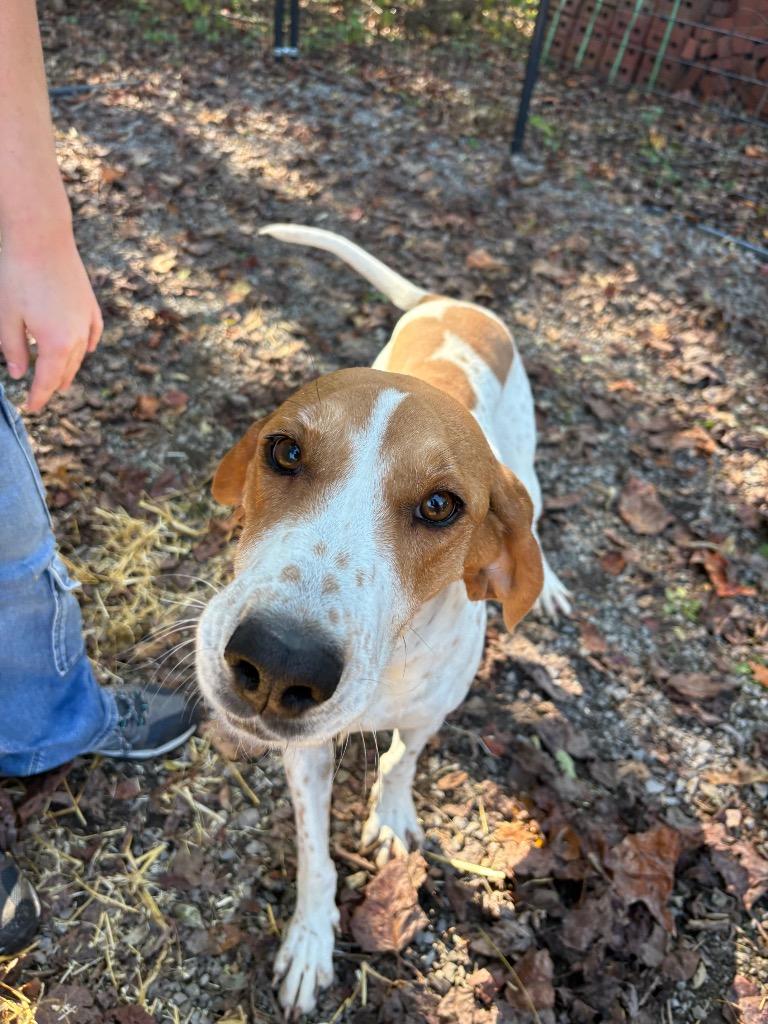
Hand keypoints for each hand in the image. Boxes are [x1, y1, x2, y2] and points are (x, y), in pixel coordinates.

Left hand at [0, 229, 102, 411]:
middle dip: (52, 386)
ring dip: (68, 369)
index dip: (38, 397)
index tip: (31, 408)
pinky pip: (91, 334)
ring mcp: (86, 320)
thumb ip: (12, 350)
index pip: (47, 381)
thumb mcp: (6, 316)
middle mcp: (77, 337)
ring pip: (79, 355)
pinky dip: (86, 346)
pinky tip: (85, 351)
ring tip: (59, 379)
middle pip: (66, 372)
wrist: (40, 236)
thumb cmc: (17, 275)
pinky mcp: (89, 304)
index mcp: (55, 344)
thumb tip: (19, 374)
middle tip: (41, 396)